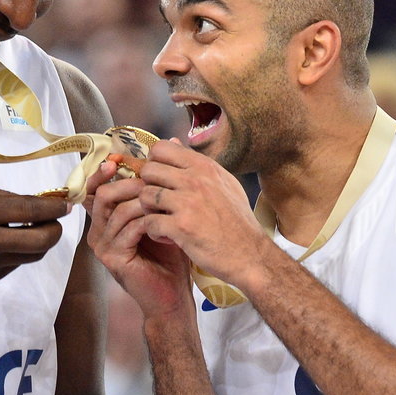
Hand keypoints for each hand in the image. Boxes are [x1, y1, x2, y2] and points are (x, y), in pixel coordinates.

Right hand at [0, 179, 69, 302]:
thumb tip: (27, 201)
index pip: (29, 209)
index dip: (54, 208)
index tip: (65, 204)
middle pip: (41, 239)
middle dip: (55, 230)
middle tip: (55, 223)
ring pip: (31, 255)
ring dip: (40, 244)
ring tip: (36, 233)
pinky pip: (13, 266)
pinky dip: (17, 255)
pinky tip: (7, 247)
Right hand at [87, 167, 191, 320]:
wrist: (172, 297)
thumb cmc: (170, 257)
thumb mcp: (165, 215)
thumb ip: (162, 180)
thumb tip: (169, 140)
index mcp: (107, 219)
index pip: (97, 188)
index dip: (105, 171)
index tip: (123, 158)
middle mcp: (99, 231)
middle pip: (102, 194)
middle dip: (128, 182)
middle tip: (151, 178)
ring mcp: (103, 246)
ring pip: (116, 209)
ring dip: (142, 201)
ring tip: (163, 198)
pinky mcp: (113, 258)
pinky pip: (128, 229)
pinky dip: (148, 221)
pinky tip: (164, 221)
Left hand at [137, 140, 271, 291]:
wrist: (250, 254)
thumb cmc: (237, 220)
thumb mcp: (223, 183)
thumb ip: (196, 163)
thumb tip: (173, 140)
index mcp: (204, 167)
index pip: (161, 148)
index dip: (154, 163)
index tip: (159, 179)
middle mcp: (195, 180)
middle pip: (148, 170)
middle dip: (148, 186)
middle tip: (157, 203)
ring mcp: (187, 203)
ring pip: (145, 195)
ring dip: (148, 210)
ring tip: (161, 220)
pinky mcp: (181, 227)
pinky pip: (149, 222)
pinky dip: (154, 232)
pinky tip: (167, 236)